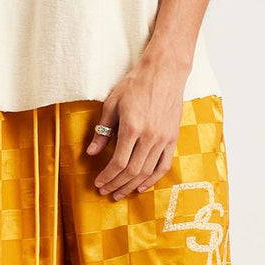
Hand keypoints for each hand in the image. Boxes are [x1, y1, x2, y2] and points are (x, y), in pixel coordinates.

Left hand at [86, 56, 185, 199]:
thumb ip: (102, 131)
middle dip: (116, 184)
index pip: (118, 162)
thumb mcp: (112, 104)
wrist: (164, 72)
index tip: (98, 184)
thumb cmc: (136, 85)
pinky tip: (141, 187)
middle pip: (131, 171)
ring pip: (146, 172)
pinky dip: (152, 179)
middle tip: (106, 192)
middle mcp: (149, 137)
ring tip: (120, 193)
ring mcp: (163, 139)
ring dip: (131, 186)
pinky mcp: (172, 139)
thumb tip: (91, 153)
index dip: (107, 176)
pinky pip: (163, 165)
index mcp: (132, 128)